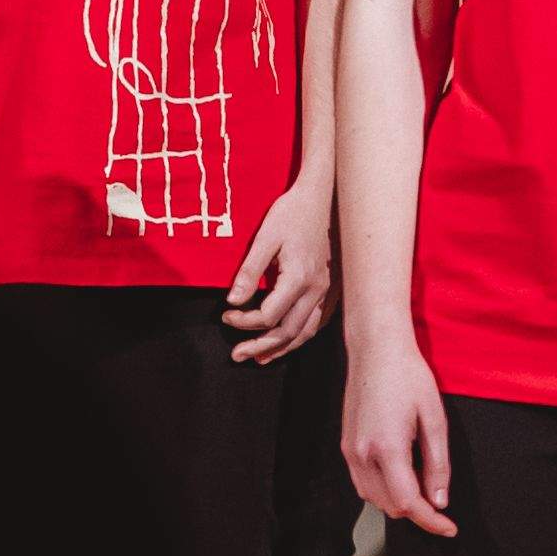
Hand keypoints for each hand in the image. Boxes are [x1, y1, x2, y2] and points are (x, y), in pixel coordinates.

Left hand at [220, 179, 335, 363]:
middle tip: (236, 354)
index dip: (244, 321)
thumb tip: (233, 302)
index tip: (225, 315)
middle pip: (288, 331)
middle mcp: (317, 289)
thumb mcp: (265, 238)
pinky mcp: (331, 288)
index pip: (269, 315)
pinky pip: (317, 321)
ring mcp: (327, 291)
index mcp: (299, 277)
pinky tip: (288, 340)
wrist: (323, 197)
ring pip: (305, 331)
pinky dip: (300, 336)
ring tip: (260, 358)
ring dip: (281, 348)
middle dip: (260, 346)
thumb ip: (249, 271)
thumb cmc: (292, 213)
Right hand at [343, 329, 455, 539]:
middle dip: (418, 512)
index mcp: (387, 448)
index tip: (449, 528)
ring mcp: (349, 451)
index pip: (409, 503)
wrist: (376, 349)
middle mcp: (362, 455)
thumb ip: (438, 464)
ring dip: (399, 503)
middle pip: (391, 506)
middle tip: (440, 504)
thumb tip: (440, 500)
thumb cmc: (408, 376)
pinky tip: (400, 477)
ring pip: (374, 499)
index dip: (431, 522)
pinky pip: (362, 484)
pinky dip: (382, 491)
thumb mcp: (435, 418)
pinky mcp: (345, 446)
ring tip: (422, 488)